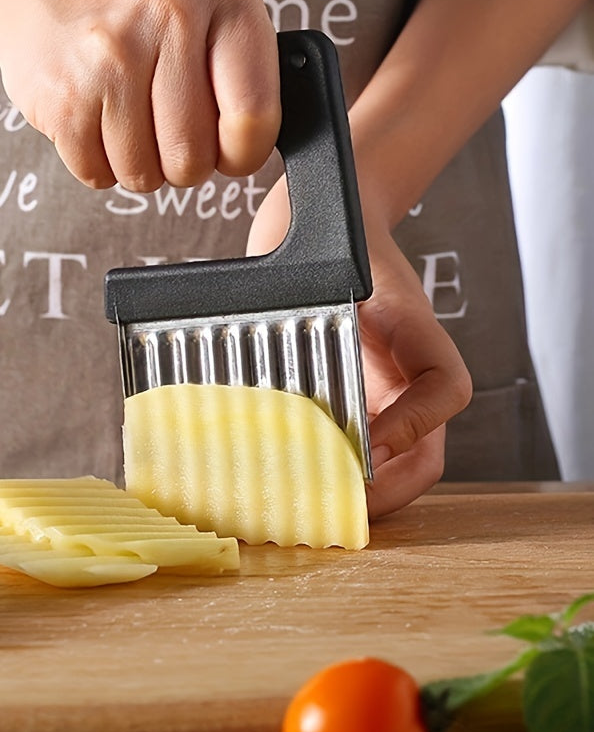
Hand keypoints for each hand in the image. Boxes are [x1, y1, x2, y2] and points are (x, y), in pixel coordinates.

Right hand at [0, 0, 280, 191]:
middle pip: (193, 158)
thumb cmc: (134, 10)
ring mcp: (109, 57)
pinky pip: (98, 175)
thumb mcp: (208, 13)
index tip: (228, 149)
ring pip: (143, 174)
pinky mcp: (63, 97)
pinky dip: (98, 163)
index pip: (254, 117)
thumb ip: (243, 76)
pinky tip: (95, 118)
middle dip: (182, 163)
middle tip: (166, 129)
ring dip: (138, 164)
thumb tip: (251, 152)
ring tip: (127, 117)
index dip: (242, 153)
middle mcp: (168, 15)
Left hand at [247, 177, 471, 516]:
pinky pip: (351, 449)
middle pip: (422, 451)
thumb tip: (296, 340)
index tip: (367, 446)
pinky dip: (328, 472)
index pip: (444, 389)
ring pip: (390, 461)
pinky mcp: (347, 400)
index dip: (414, 424)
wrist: (329, 225)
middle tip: (332, 506)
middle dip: (386, 489)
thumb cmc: (340, 240)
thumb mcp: (339, 262)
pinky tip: (286, 479)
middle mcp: (405, 374)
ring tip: (308, 505)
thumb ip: (328, 296)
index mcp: (415, 335)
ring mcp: (380, 392)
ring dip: (358, 491)